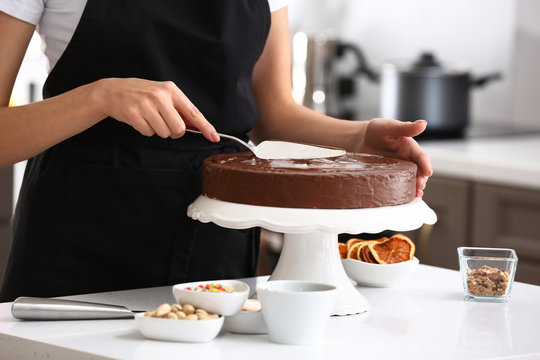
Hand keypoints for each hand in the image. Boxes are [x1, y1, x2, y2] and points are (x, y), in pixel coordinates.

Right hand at [96, 78, 218, 141]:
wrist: (113, 91)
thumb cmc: (142, 94)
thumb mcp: (163, 94)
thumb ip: (180, 109)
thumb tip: (197, 125)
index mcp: (171, 90)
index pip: (193, 112)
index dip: (205, 126)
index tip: (214, 136)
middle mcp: (160, 96)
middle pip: (179, 129)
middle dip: (174, 132)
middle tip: (164, 122)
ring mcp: (146, 105)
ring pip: (164, 133)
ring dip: (158, 130)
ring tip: (149, 118)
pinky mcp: (134, 115)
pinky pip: (149, 133)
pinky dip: (146, 130)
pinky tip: (140, 119)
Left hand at [357, 118, 432, 196]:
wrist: (362, 139)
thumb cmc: (378, 130)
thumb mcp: (391, 127)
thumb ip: (406, 128)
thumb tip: (423, 123)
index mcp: (410, 148)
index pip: (422, 157)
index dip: (426, 165)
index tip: (428, 172)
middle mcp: (407, 160)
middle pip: (419, 172)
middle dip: (421, 180)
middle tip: (419, 187)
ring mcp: (399, 169)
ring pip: (410, 180)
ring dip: (414, 188)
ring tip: (414, 195)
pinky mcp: (389, 176)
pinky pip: (397, 185)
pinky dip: (401, 191)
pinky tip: (403, 198)